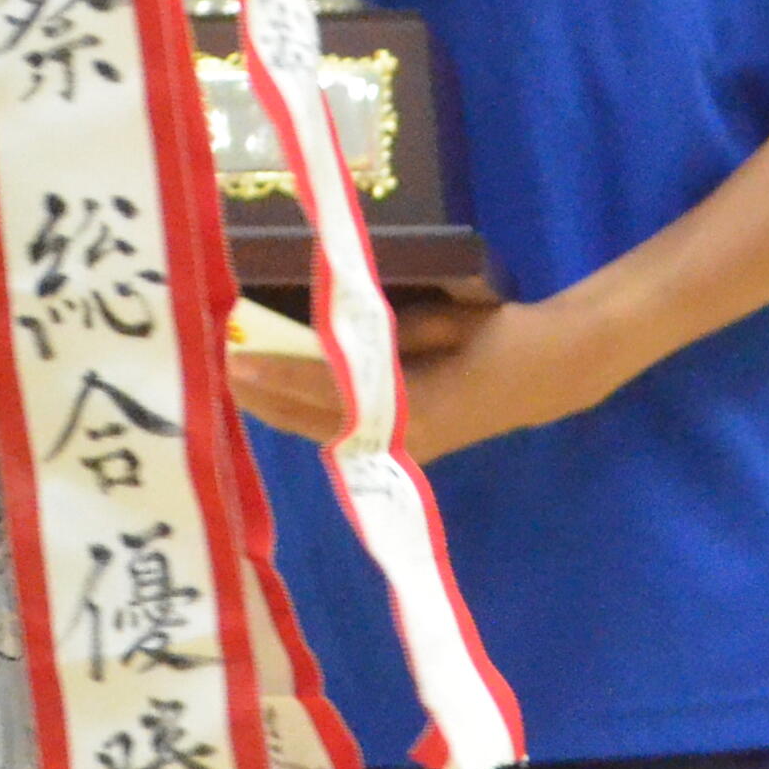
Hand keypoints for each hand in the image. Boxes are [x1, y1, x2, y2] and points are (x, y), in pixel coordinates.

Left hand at [227, 293, 611, 462]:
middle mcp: (399, 438)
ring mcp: (401, 447)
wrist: (551, 372)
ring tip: (235, 381)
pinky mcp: (404, 445)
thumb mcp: (447, 321)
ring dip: (278, 408)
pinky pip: (341, 431)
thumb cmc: (501, 335)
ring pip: (322, 432)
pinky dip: (304, 414)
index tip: (235, 360)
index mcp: (412, 407)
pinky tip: (277, 395)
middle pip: (313, 421)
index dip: (278, 374)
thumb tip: (337, 329)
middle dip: (263, 398)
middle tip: (217, 367)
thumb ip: (393, 331)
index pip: (328, 392)